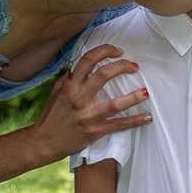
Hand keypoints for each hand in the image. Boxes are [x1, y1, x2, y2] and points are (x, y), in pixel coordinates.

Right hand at [34, 48, 148, 159]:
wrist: (44, 141)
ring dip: (133, 97)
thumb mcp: (57, 91)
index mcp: (69, 85)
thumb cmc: (52, 115)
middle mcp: (78, 98)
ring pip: (114, 104)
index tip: (118, 51)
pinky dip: (134, 121)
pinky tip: (147, 117)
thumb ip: (71, 78)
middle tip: (134, 66)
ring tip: (146, 92)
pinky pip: (118, 125)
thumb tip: (87, 65)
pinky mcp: (94, 132)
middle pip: (104, 75)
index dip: (105, 51)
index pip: (88, 60)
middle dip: (122, 67)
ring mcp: (87, 116)